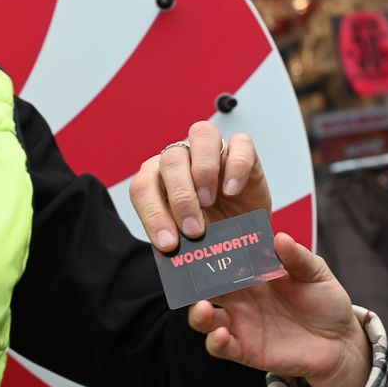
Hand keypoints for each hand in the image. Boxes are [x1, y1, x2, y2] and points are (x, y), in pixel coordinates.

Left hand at [128, 120, 273, 250]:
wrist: (243, 231)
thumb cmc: (212, 230)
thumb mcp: (190, 240)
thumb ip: (178, 240)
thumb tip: (173, 251)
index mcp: (160, 178)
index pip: (144, 187)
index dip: (153, 215)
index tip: (168, 243)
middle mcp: (184, 158)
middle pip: (171, 159)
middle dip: (181, 197)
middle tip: (193, 229)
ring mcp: (213, 150)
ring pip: (201, 135)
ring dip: (203, 170)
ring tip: (209, 201)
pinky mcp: (243, 151)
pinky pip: (240, 143)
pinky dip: (236, 165)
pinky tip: (233, 190)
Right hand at [185, 235, 368, 386]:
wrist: (340, 342)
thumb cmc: (326, 302)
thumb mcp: (317, 274)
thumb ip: (298, 258)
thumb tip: (280, 237)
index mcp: (254, 273)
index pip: (226, 258)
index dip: (213, 250)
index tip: (203, 241)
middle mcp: (241, 298)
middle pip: (207, 287)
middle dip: (194, 280)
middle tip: (189, 273)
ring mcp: (241, 324)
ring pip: (204, 317)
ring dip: (198, 312)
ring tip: (203, 307)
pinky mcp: (246, 350)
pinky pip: (220, 346)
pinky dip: (215, 341)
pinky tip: (221, 334)